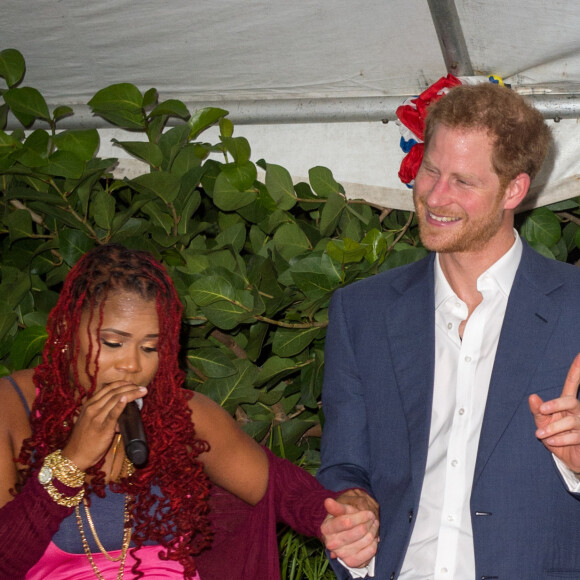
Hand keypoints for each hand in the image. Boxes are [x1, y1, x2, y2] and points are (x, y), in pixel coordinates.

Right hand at [62, 381, 146, 471]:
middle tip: (141, 387)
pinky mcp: (103, 428)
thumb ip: (102, 414)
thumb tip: (120, 411)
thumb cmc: (83, 440)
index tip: (132, 384)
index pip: (107, 388)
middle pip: (114, 392)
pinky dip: (120, 405)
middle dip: (130, 387)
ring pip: (115, 399)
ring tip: (142, 391)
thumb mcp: (89, 421)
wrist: (74, 456)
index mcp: (89, 405)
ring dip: (131, 393)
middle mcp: (92, 408)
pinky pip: (113, 414)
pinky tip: (126, 399)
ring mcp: (97, 417)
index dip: (121, 384)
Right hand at [321, 489, 378, 568]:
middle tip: (372, 518)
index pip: (347, 522)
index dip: (361, 516)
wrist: (343, 535)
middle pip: (359, 531)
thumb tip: (328, 501)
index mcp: (326, 528)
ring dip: (373, 531)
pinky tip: (372, 537)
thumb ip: (337, 506)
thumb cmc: (343, 519)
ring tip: (373, 525)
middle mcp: (331, 543)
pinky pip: (370, 551)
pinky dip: (374, 543)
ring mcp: (341, 554)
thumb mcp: (341, 510)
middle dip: (369, 522)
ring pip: (366, 540)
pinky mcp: (351, 562)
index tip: (369, 513)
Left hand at [529, 352, 579, 472]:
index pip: (573, 383)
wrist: (568, 460)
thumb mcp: (542, 423)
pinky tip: (552, 442)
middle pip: (571, 401)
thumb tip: (532, 396)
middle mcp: (577, 411)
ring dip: (552, 428)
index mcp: (566, 403)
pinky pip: (574, 436)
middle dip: (555, 404)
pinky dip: (559, 439)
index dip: (577, 369)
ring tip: (540, 434)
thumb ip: (537, 411)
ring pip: (570, 421)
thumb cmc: (555, 437)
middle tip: (542, 410)